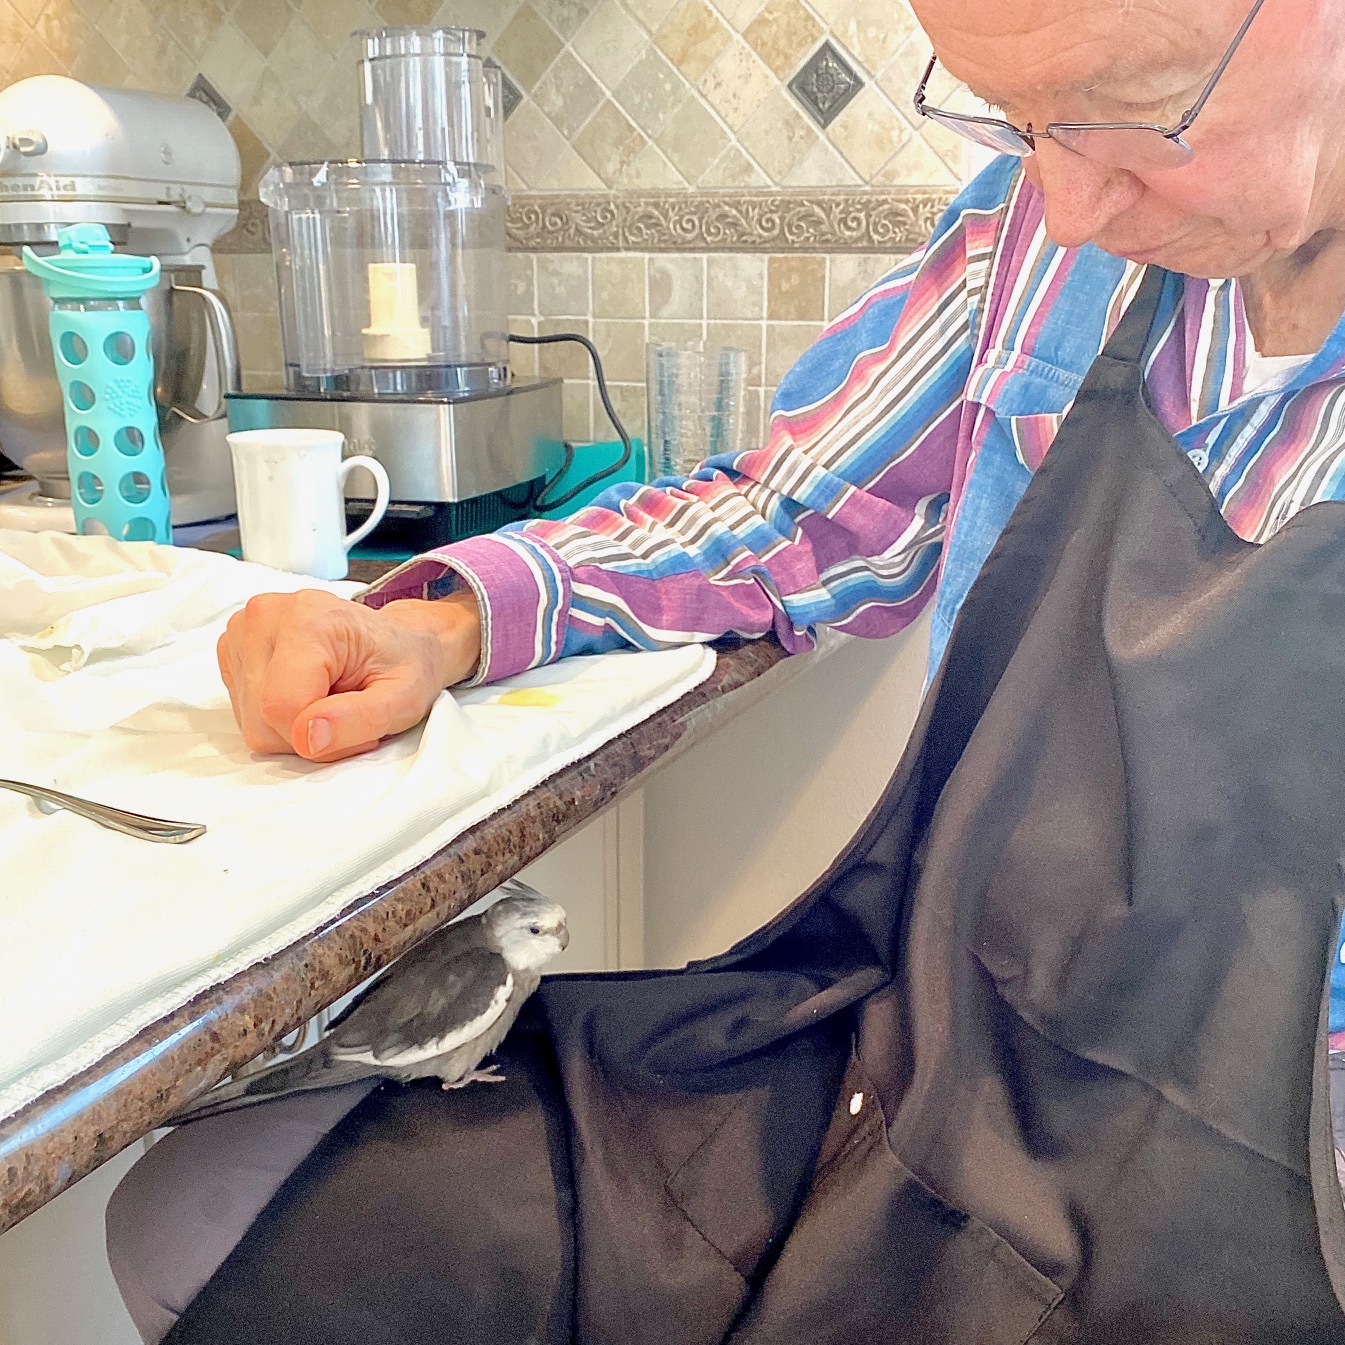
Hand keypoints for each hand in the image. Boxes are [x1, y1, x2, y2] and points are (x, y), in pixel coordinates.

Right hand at [217, 589, 481, 761]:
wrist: (399, 639)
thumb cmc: (405, 664)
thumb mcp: (404, 699)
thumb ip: (359, 719)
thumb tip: (307, 739)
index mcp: (310, 618)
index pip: (282, 708)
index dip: (320, 737)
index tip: (358, 726)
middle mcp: (267, 615)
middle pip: (262, 719)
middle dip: (306, 734)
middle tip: (347, 712)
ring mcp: (244, 630)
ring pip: (250, 721)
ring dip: (292, 727)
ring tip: (330, 699)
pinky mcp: (233, 649)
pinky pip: (244, 712)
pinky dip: (277, 717)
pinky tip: (306, 692)